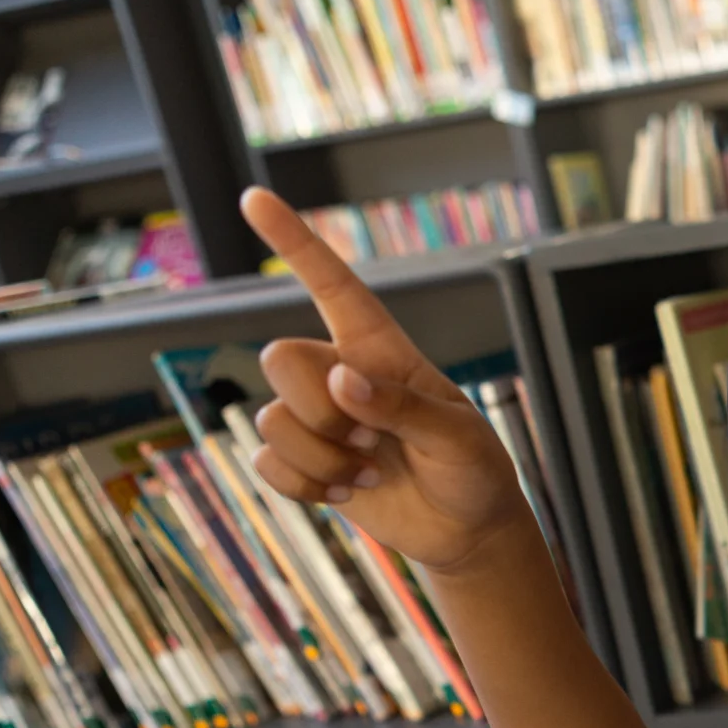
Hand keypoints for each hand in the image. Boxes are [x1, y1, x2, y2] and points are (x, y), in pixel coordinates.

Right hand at [239, 187, 533, 573]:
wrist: (466, 529)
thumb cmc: (473, 470)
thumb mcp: (458, 438)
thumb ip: (403, 407)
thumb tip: (341, 380)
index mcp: (381, 351)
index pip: (333, 286)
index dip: (294, 243)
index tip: (254, 198)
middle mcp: (339, 374)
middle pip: (279, 359)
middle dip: (319, 410)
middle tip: (371, 441)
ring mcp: (317, 418)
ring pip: (270, 420)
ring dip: (321, 458)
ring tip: (369, 472)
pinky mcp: (304, 461)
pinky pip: (264, 464)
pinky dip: (306, 487)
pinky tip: (348, 493)